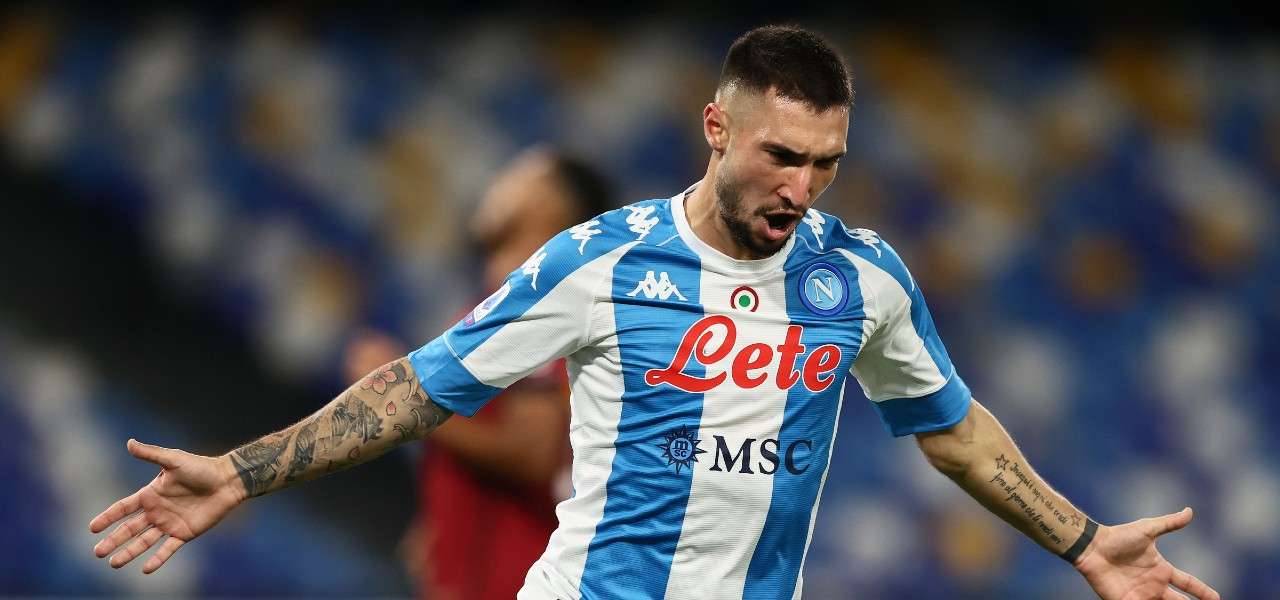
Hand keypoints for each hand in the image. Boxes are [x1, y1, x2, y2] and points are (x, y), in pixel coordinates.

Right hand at [89, 439, 244, 572]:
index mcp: (151, 494)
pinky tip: (146, 569)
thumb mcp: (174, 460)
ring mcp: (169, 523)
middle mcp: (157, 511)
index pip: (123, 508)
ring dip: (129, 552)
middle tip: (98, 553)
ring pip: (144, 541)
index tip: (92, 528)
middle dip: (113, 540)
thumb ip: (151, 454)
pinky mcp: (184, 533)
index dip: (108, 517)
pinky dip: (157, 559)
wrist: (228, 480)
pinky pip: (168, 549)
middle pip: (129, 529)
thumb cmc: (201, 467)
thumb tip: (129, 442)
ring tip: (114, 564)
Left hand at [1075, 508, 1218, 599]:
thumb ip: (1169, 523)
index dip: (1203, 591)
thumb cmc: (1118, 537)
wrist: (1091, 547)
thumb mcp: (1147, 530)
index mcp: (1162, 570)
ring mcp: (1140, 595)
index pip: (1189, 583)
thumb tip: (1190, 511)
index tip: (1217, 599)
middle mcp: (1154, 585)